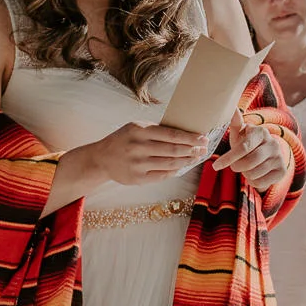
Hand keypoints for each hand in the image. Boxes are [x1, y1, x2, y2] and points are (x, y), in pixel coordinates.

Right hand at [76, 121, 208, 186]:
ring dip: (186, 161)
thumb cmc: (123, 139)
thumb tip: (185, 133)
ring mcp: (138, 164)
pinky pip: (162, 175)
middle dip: (192, 149)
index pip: (171, 134)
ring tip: (196, 157)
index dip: (190, 137)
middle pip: (173, 150)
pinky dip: (175, 171)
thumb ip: (156, 130)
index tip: (203, 138)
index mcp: (140, 130)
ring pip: (170, 163)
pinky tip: (182, 166)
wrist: (102, 158)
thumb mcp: (136, 127)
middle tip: (204, 148)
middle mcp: (139, 147)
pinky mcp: (138, 178)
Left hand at [213, 109, 290, 191]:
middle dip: (237, 167)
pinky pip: (261, 183)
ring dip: (245, 174)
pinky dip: (253, 182)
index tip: (216, 166)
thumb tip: (232, 107)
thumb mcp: (240, 134)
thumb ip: (235, 122)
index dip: (228, 158)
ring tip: (246, 168)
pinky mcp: (282, 171)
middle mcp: (273, 143)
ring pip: (254, 173)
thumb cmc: (248, 143)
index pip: (244, 147)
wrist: (268, 155)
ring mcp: (279, 158)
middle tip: (234, 166)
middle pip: (249, 162)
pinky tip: (255, 174)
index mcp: (261, 132)